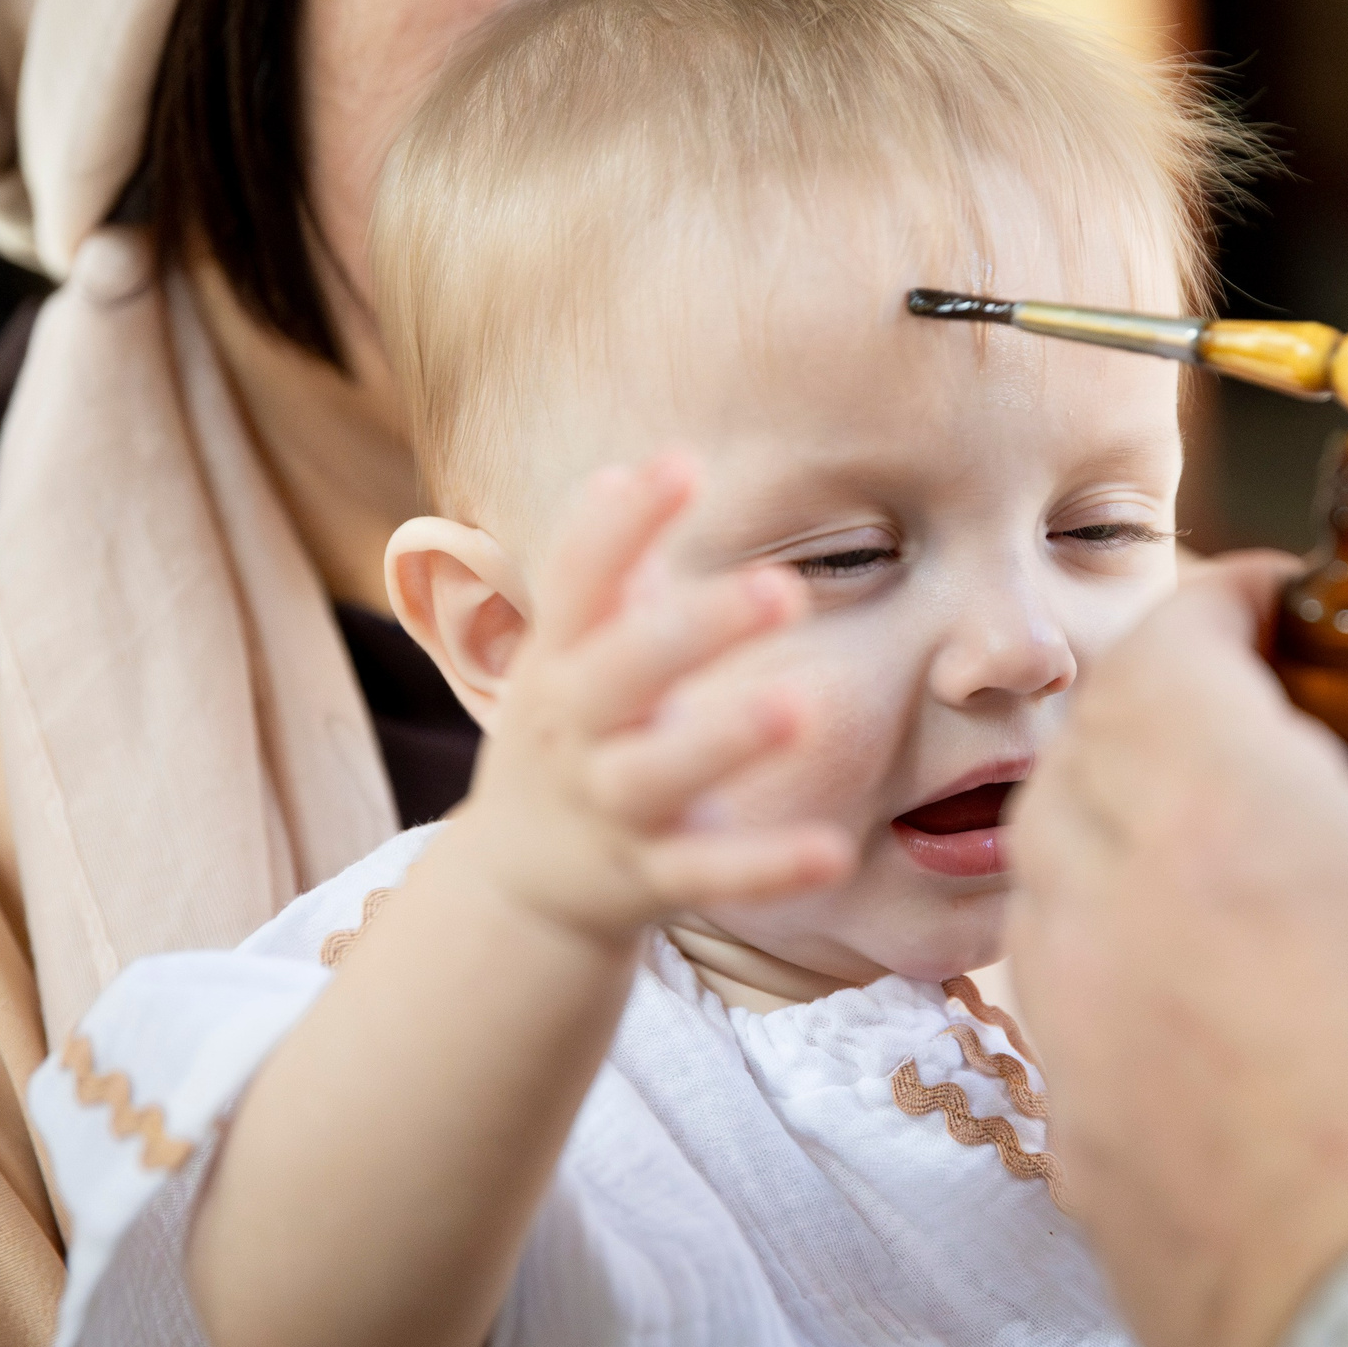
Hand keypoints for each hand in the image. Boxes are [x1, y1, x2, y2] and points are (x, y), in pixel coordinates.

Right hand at [450, 454, 854, 944]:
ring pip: (657, 774)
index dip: (622, 525)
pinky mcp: (649, 879)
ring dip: (723, 740)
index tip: (681, 463)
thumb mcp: (572, 652)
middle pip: (621, 673)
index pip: (579, 582)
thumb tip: (646, 465)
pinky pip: (708, 874)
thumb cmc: (571, 733)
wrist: (515, 882)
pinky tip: (832, 852)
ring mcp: (610, 807)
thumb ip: (613, 569)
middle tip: (781, 587)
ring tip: (794, 705)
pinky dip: (765, 866)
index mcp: (559, 661)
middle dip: (695, 630)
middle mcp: (575, 730)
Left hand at [1004, 554, 1347, 1346]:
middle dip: (1164, 699)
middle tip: (1275, 707)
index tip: (1283, 601)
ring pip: (1051, 871)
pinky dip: (1114, 938)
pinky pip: (1060, 993)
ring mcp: (1081, 1041)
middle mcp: (1117, 918)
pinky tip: (1220, 969)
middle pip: (1088, 749)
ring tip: (1248, 834)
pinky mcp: (1079, 1149)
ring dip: (1124, 815)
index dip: (1221, 603)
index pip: (1165, 650)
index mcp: (1229, 823)